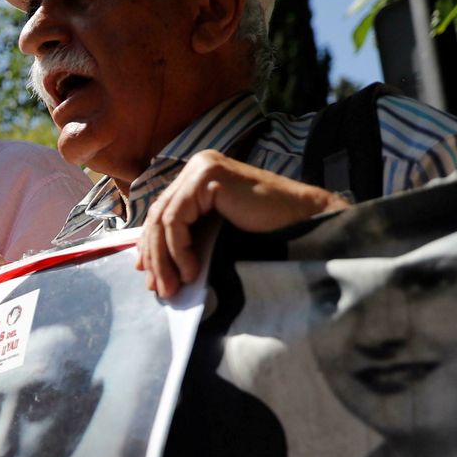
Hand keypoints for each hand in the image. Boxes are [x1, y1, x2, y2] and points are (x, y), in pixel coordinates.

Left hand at [138, 150, 348, 297]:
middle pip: (160, 215)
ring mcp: (201, 168)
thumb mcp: (215, 235)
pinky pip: (177, 218)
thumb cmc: (265, 233)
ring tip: (174, 287)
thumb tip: (152, 267)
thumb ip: (188, 239)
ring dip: (165, 259)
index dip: (152, 248)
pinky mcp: (207, 176)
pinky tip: (191, 271)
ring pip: (165, 219)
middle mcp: (197, 167)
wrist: (304, 224)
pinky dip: (178, 249)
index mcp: (197, 177)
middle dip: (156, 257)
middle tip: (160, 289)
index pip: (163, 214)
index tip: (152, 278)